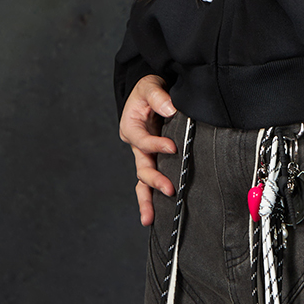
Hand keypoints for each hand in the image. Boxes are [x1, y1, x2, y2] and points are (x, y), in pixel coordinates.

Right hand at [119, 74, 176, 226]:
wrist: (152, 93)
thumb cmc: (149, 90)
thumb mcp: (150, 86)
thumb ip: (158, 97)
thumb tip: (170, 109)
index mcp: (131, 127)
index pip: (142, 141)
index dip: (155, 145)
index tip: (173, 147)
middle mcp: (136, 145)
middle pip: (141, 167)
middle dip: (154, 180)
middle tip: (169, 188)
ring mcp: (144, 155)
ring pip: (142, 181)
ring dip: (147, 199)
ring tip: (150, 218)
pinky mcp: (154, 159)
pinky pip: (150, 181)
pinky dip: (151, 197)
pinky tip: (155, 215)